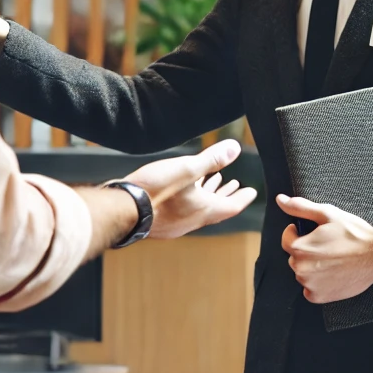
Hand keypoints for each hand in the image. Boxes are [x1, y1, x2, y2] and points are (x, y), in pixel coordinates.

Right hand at [123, 140, 256, 238]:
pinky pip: (183, 210)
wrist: (121, 210)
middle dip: (227, 195)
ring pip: (199, 209)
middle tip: (237, 186)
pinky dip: (191, 199)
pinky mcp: (161, 222)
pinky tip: (184, 189)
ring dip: (208, 195)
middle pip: (217, 208)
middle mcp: (192, 220)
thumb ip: (212, 159)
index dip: (243, 197)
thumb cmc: (154, 191)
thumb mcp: (187, 169)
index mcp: (204, 210)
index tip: (252, 192)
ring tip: (214, 182)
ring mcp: (175, 224)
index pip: (232, 206)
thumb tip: (235, 149)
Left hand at [277, 195, 372, 303]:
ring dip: (312, 266)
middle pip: (294, 256)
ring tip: (333, 258)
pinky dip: (318, 282)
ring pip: (302, 272)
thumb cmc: (354, 234)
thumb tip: (280, 200)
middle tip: (328, 245)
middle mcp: (301, 269)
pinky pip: (309, 289)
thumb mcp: (328, 214)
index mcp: (301, 248)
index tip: (315, 232)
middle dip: (306, 250)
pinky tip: (333, 273)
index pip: (287, 239)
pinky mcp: (319, 296)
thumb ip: (301, 207)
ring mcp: (310, 285)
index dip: (299, 232)